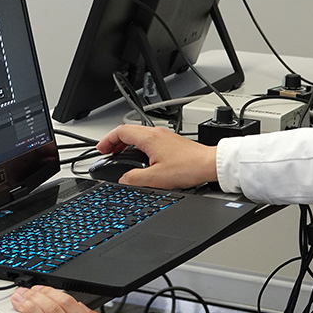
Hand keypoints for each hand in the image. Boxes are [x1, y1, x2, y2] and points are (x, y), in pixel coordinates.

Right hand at [99, 124, 217, 188]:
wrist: (210, 164)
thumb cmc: (189, 167)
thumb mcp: (156, 178)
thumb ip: (135, 179)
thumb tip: (122, 180)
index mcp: (149, 138)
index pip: (120, 132)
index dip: (107, 140)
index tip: (101, 149)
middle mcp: (156, 133)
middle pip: (128, 131)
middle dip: (115, 142)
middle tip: (108, 152)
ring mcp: (164, 136)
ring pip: (138, 135)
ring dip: (126, 144)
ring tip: (121, 155)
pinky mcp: (171, 142)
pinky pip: (148, 140)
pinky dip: (138, 146)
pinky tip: (141, 158)